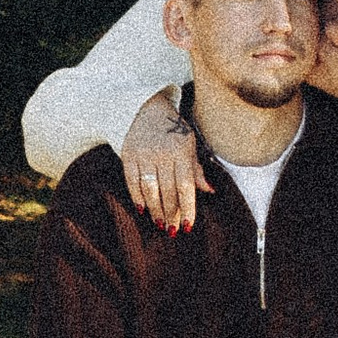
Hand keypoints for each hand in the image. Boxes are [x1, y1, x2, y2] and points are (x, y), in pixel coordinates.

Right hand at [121, 93, 204, 230]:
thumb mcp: (189, 144)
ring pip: (149, 189)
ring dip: (155, 209)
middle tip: (172, 229)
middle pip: (167, 190)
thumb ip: (196, 169)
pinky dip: (137, 197)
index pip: (185, 186)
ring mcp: (143, 153)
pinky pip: (132, 181)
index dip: (187, 208)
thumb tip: (209, 191)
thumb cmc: (173, 130)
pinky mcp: (128, 154)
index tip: (187, 225)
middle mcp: (162, 152)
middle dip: (171, 213)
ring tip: (160, 223)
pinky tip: (143, 210)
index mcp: (181, 150)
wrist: (146, 108)